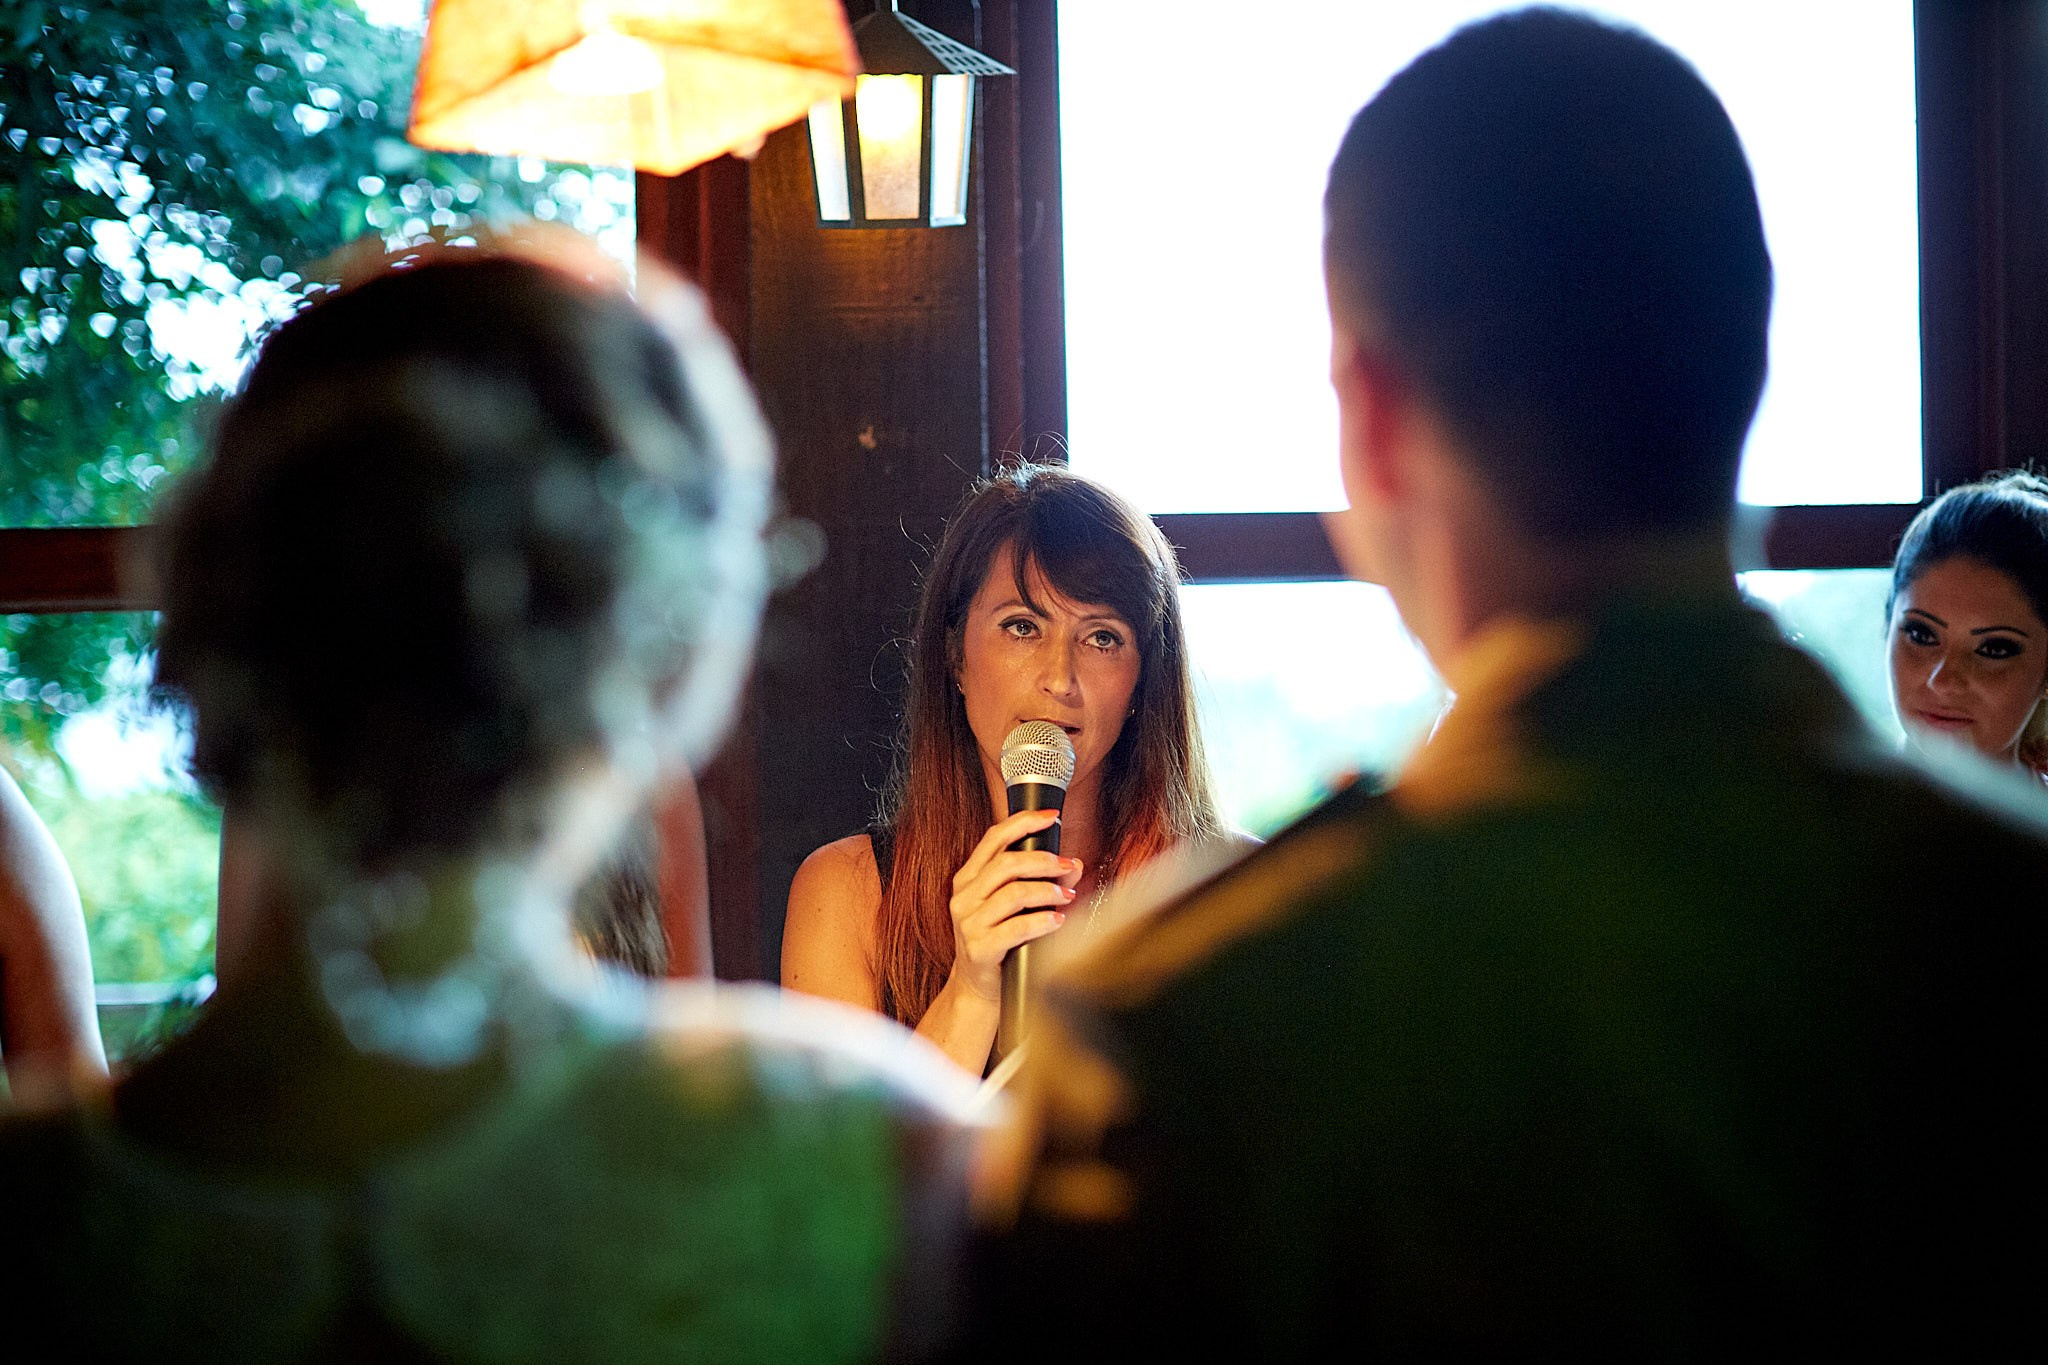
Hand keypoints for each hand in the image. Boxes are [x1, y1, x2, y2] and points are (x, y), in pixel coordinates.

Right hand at [946, 808, 1082, 1002]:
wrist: (978, 988)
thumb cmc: (999, 941)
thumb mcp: (1016, 907)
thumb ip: (1042, 882)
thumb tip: (1075, 864)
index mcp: (969, 879)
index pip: (993, 838)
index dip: (1023, 822)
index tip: (1051, 817)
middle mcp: (964, 897)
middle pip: (1007, 863)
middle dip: (1044, 860)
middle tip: (1068, 866)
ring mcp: (968, 923)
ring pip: (1013, 893)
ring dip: (1048, 891)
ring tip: (1068, 895)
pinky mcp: (980, 949)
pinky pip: (1016, 928)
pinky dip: (1042, 921)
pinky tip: (1058, 920)